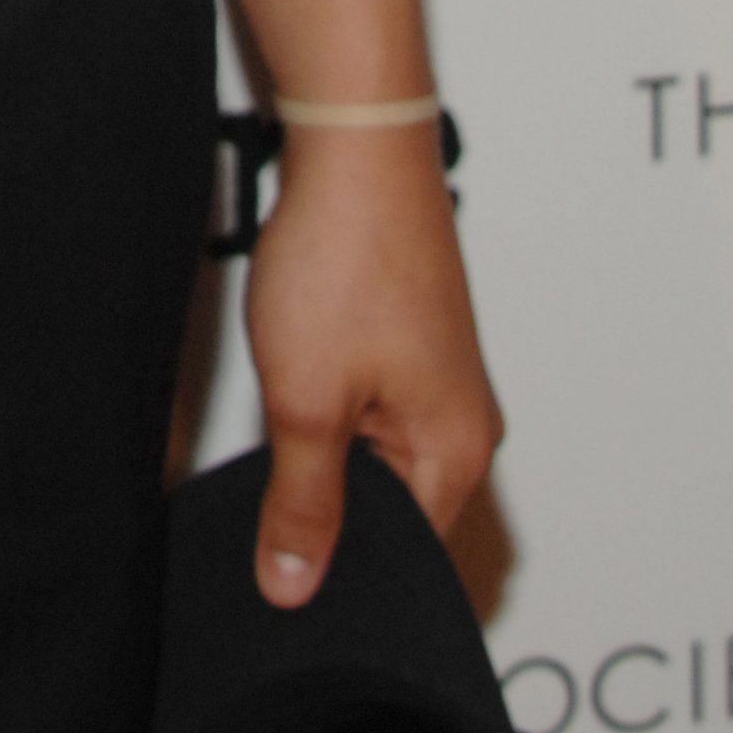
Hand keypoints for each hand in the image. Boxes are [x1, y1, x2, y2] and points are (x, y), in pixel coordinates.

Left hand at [243, 123, 500, 608]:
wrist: (353, 143)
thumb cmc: (347, 259)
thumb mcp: (307, 404)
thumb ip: (302, 504)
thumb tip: (296, 589)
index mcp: (456, 455)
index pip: (401, 560)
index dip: (336, 572)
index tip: (280, 575)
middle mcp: (461, 422)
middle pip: (389, 509)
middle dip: (328, 507)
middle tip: (270, 489)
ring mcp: (437, 379)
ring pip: (371, 454)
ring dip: (322, 447)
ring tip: (284, 412)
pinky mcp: (408, 341)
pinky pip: (366, 406)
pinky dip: (326, 403)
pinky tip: (291, 375)